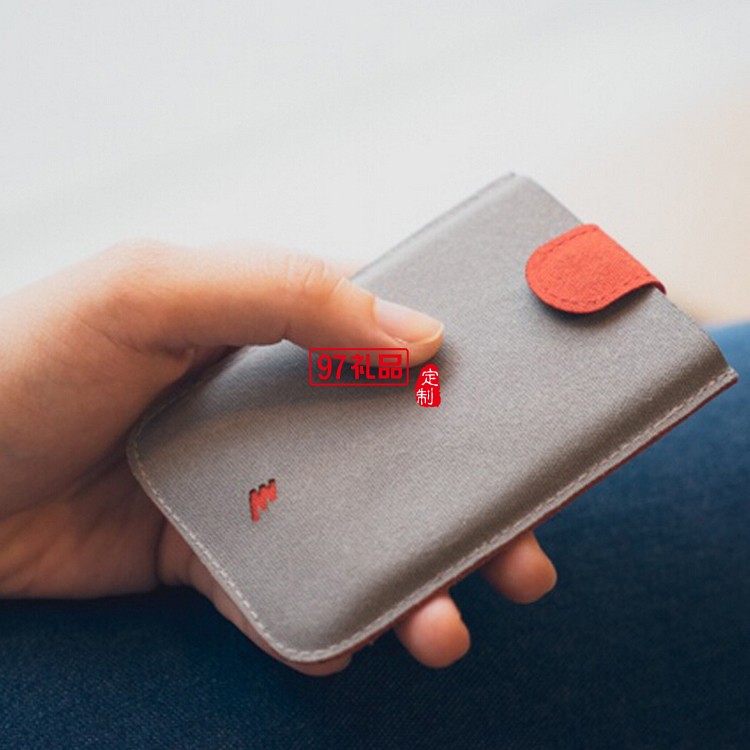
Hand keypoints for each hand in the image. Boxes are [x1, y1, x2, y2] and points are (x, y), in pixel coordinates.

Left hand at [0, 241, 556, 674]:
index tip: (539, 418)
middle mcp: (280, 406)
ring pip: (362, 534)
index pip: (399, 343)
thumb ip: (283, 292)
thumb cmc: (28, 360)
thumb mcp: (150, 290)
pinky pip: (292, 595)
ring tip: (448, 620)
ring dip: (418, 579)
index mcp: (277, 329)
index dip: (475, 375)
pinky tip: (351, 639)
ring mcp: (257, 486)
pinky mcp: (220, 557)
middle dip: (473, 503)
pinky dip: (329, 621)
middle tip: (525, 548)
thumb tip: (420, 335)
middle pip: (403, 454)